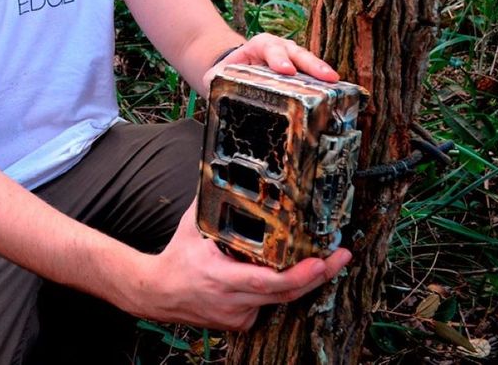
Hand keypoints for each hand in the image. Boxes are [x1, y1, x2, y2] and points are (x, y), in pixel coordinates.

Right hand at [127, 201, 351, 329]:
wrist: (156, 293)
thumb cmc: (176, 258)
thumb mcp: (191, 227)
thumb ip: (209, 203)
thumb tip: (218, 174)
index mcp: (221, 276)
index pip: (268, 281)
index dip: (298, 274)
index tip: (321, 261)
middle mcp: (233, 299)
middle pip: (286, 293)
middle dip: (318, 275)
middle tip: (340, 257)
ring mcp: (238, 314)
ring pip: (280, 300)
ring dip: (303, 281)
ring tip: (327, 262)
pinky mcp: (239, 323)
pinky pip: (267, 306)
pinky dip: (277, 291)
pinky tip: (285, 276)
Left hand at [204, 33, 338, 87]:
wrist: (231, 71)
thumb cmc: (226, 73)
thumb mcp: (217, 75)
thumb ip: (215, 81)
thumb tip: (213, 90)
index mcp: (258, 46)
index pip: (269, 47)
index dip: (278, 58)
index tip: (286, 70)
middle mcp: (279, 49)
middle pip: (296, 52)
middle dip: (311, 64)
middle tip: (324, 77)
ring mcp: (292, 60)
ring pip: (307, 62)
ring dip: (321, 72)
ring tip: (334, 82)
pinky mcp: (299, 74)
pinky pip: (311, 76)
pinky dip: (322, 84)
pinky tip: (334, 92)